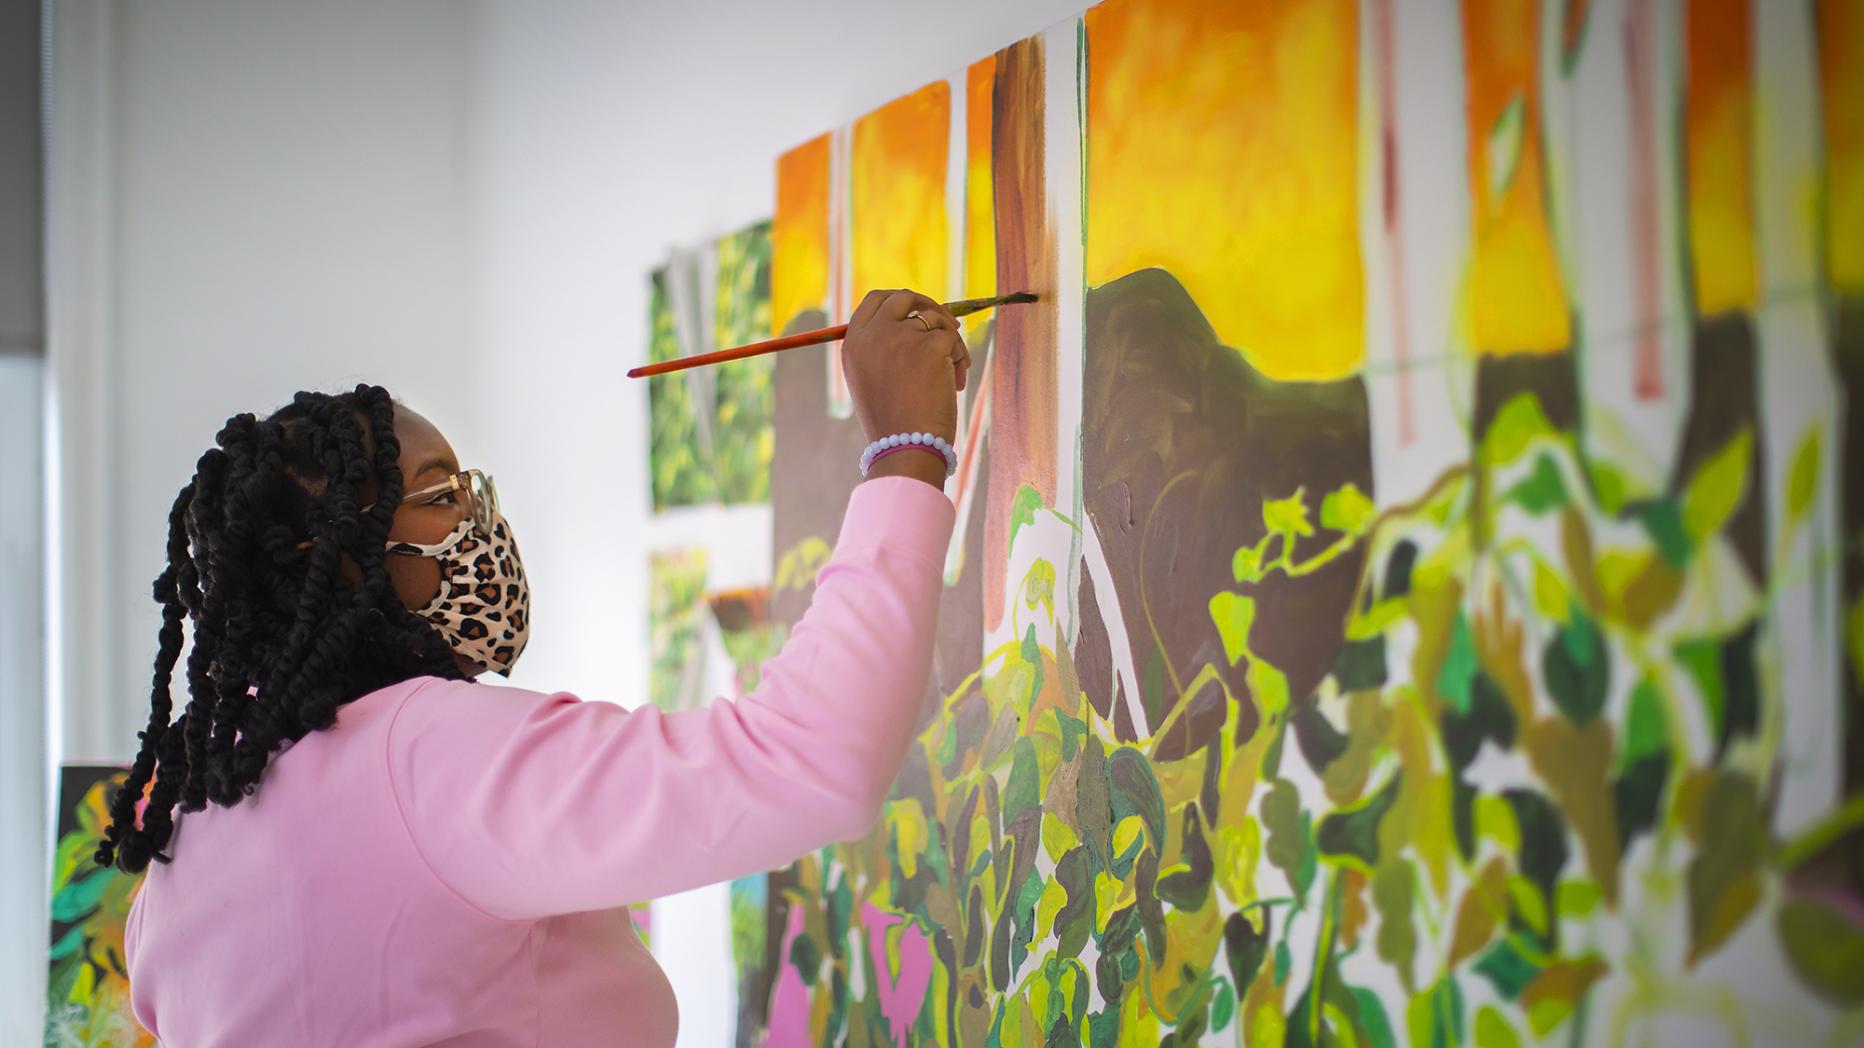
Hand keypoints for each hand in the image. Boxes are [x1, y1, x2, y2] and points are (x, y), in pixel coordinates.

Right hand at [841, 289, 968, 449]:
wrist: (905, 447)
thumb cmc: (893, 423)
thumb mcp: (873, 380)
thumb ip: (884, 347)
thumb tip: (919, 320)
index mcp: (854, 342)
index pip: (876, 300)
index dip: (900, 300)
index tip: (918, 310)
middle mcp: (874, 333)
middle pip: (904, 297)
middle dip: (929, 305)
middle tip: (947, 325)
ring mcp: (901, 336)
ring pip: (935, 321)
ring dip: (949, 344)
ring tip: (949, 377)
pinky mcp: (929, 344)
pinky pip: (953, 338)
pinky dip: (959, 359)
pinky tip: (954, 384)